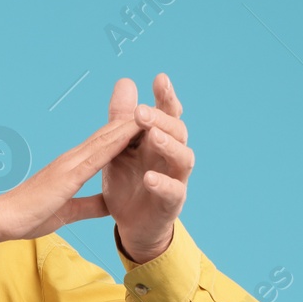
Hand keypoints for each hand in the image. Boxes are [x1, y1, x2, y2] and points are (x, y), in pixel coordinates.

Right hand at [0, 116, 146, 242]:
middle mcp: (73, 159)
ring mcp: (70, 164)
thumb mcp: (68, 212)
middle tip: (159, 106)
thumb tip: (110, 204)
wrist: (2, 219)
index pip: (105, 147)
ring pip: (107, 138)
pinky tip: (134, 130)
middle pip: (110, 135)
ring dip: (131, 124)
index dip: (127, 134)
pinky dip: (117, 141)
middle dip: (134, 122)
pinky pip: (98, 155)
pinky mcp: (68, 174)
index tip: (150, 125)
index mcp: (72, 168)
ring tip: (155, 109)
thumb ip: (89, 205)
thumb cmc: (28, 216)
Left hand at [102, 73, 192, 261]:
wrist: (129, 223)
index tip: (159, 78)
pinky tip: (149, 177)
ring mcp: (175, 178)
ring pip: (184, 157)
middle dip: (161, 118)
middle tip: (140, 112)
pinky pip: (174, 191)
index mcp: (158, 139)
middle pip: (177, 130)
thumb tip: (125, 81)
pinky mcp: (171, 203)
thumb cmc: (127, 181)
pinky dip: (162, 183)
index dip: (166, 96)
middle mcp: (171, 155)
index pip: (167, 113)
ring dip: (168, 145)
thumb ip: (121, 118)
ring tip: (153, 137)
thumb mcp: (119, 147)